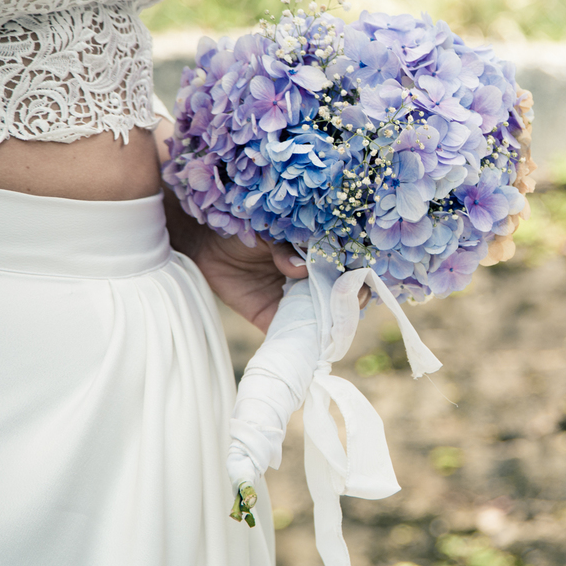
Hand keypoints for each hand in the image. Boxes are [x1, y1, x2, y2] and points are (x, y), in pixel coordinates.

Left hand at [162, 187, 368, 331]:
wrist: (202, 240)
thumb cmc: (241, 224)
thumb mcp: (268, 229)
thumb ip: (285, 246)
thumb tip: (301, 267)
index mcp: (317, 252)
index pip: (348, 264)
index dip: (358, 269)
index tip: (362, 272)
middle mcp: (311, 278)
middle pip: (342, 294)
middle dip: (351, 296)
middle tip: (353, 295)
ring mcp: (294, 301)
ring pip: (324, 317)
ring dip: (334, 320)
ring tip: (336, 315)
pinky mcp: (272, 318)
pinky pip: (294, 335)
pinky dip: (306, 341)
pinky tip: (314, 339)